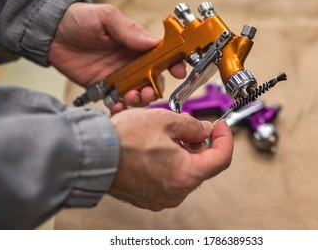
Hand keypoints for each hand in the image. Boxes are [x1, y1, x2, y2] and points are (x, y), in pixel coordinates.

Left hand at [48, 2, 185, 108]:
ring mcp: (119, 77)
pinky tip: (117, 106)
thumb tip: (151, 43)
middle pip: (153, 80)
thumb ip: (128, 31)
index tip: (178, 71)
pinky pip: (117, 102)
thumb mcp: (106, 18)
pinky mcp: (104, 88)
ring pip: (138, 93)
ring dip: (140, 99)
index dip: (173, 64)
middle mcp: (132, 62)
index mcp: (137, 44)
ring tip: (132, 97)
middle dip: (155, 88)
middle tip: (148, 91)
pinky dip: (121, 107)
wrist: (52, 32)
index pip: (162, 56)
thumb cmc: (80, 19)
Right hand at [108, 108, 232, 210]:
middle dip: (199, 143)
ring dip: (183, 152)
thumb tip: (204, 130)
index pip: (222, 159)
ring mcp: (162, 197)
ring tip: (166, 134)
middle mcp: (176, 192)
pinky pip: (169, 179)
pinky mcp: (149, 197)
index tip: (220, 127)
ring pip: (184, 171)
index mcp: (186, 174)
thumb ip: (192, 125)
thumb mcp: (165, 120)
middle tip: (187, 125)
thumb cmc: (122, 141)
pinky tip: (157, 148)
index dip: (225, 138)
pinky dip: (170, 163)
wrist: (92, 155)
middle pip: (202, 165)